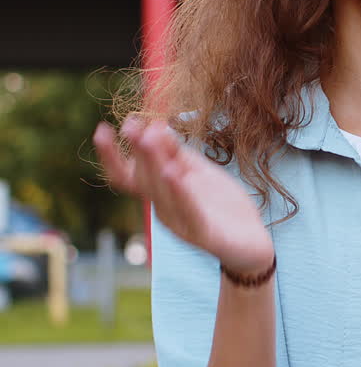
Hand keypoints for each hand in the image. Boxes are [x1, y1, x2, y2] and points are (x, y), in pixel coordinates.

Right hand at [93, 117, 273, 275]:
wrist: (252, 242)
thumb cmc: (220, 204)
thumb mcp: (198, 171)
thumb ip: (177, 153)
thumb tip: (155, 124)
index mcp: (159, 193)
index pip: (125, 175)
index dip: (111, 156)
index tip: (102, 129)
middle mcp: (163, 209)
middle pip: (142, 179)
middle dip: (138, 151)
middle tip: (132, 125)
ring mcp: (181, 223)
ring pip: (161, 193)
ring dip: (153, 163)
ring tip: (149, 138)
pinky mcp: (202, 234)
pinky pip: (188, 211)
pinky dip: (179, 191)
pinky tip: (173, 172)